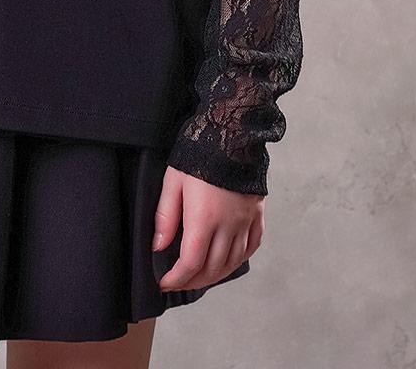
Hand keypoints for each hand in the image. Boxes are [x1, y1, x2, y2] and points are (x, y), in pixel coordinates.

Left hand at [153, 165, 263, 292]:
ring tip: (200, 277)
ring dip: (215, 275)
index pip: (191, 263)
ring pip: (232, 261)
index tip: (165, 282)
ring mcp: (245, 221)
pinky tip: (229, 261)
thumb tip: (158, 246)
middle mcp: (228, 225)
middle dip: (193, 281)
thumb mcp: (173, 182)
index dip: (177, 278)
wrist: (230, 132)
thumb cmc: (198, 156)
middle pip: (212, 268)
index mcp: (204, 219)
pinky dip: (239, 259)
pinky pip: (252, 246)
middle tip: (179, 282)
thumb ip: (166, 217)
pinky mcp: (257, 214)